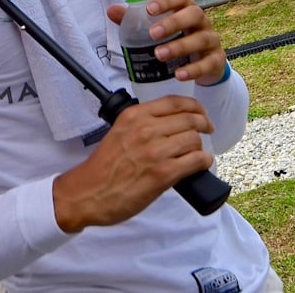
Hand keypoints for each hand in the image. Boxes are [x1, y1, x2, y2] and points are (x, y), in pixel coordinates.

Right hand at [51, 95, 213, 231]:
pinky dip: (203, 162)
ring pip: (194, 139)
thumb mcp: (119, 133)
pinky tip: (200, 165)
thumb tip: (170, 125)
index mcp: (134, 116)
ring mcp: (154, 151)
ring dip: (201, 146)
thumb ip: (141, 125)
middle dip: (203, 124)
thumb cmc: (103, 168)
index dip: (194, 107)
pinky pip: (196, 160)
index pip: (175, 102)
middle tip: (207, 131)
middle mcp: (145, 129)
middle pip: (189, 119)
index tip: (200, 114)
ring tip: (198, 153)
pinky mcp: (162, 173)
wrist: (87, 193)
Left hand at [107, 0, 227, 84]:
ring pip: (201, 39)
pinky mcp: (216, 60)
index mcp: (186, 9)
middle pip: (194, 14)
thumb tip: (112, 10)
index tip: (149, 9)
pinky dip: (194, 70)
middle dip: (173, 23)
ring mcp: (211, 40)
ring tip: (159, 55)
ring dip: (179, 46)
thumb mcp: (157, 29)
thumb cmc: (177, 39)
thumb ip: (134, 20)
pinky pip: (208, 63)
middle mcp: (201, 22)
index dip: (166, 1)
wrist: (203, 64)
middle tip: (152, 34)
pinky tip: (179, 74)